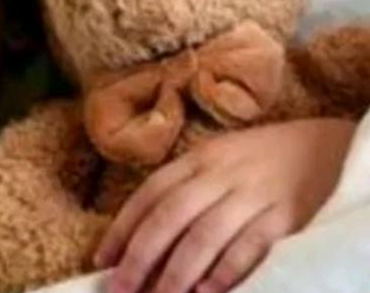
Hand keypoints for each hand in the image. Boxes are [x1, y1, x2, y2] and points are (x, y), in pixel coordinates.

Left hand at [93, 118, 355, 292]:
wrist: (326, 148)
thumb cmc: (262, 159)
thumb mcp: (220, 159)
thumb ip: (185, 187)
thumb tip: (142, 232)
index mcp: (200, 158)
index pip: (151, 193)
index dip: (123, 227)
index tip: (102, 260)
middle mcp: (221, 174)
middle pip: (170, 215)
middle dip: (140, 255)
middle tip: (119, 289)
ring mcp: (253, 195)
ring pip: (205, 234)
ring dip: (176, 271)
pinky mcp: (286, 217)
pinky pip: (251, 246)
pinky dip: (226, 271)